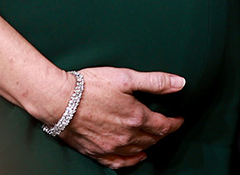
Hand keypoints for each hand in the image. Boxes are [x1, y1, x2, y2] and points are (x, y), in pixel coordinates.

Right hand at [53, 67, 185, 168]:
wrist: (59, 100)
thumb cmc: (90, 86)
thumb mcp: (126, 77)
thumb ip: (155, 81)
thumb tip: (179, 83)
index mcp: (136, 117)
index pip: (163, 125)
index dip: (174, 123)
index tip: (179, 120)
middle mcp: (126, 136)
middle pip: (152, 139)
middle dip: (162, 133)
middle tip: (166, 126)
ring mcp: (112, 147)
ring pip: (138, 151)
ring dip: (149, 144)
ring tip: (153, 138)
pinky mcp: (97, 152)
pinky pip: (119, 163)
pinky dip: (131, 161)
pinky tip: (135, 157)